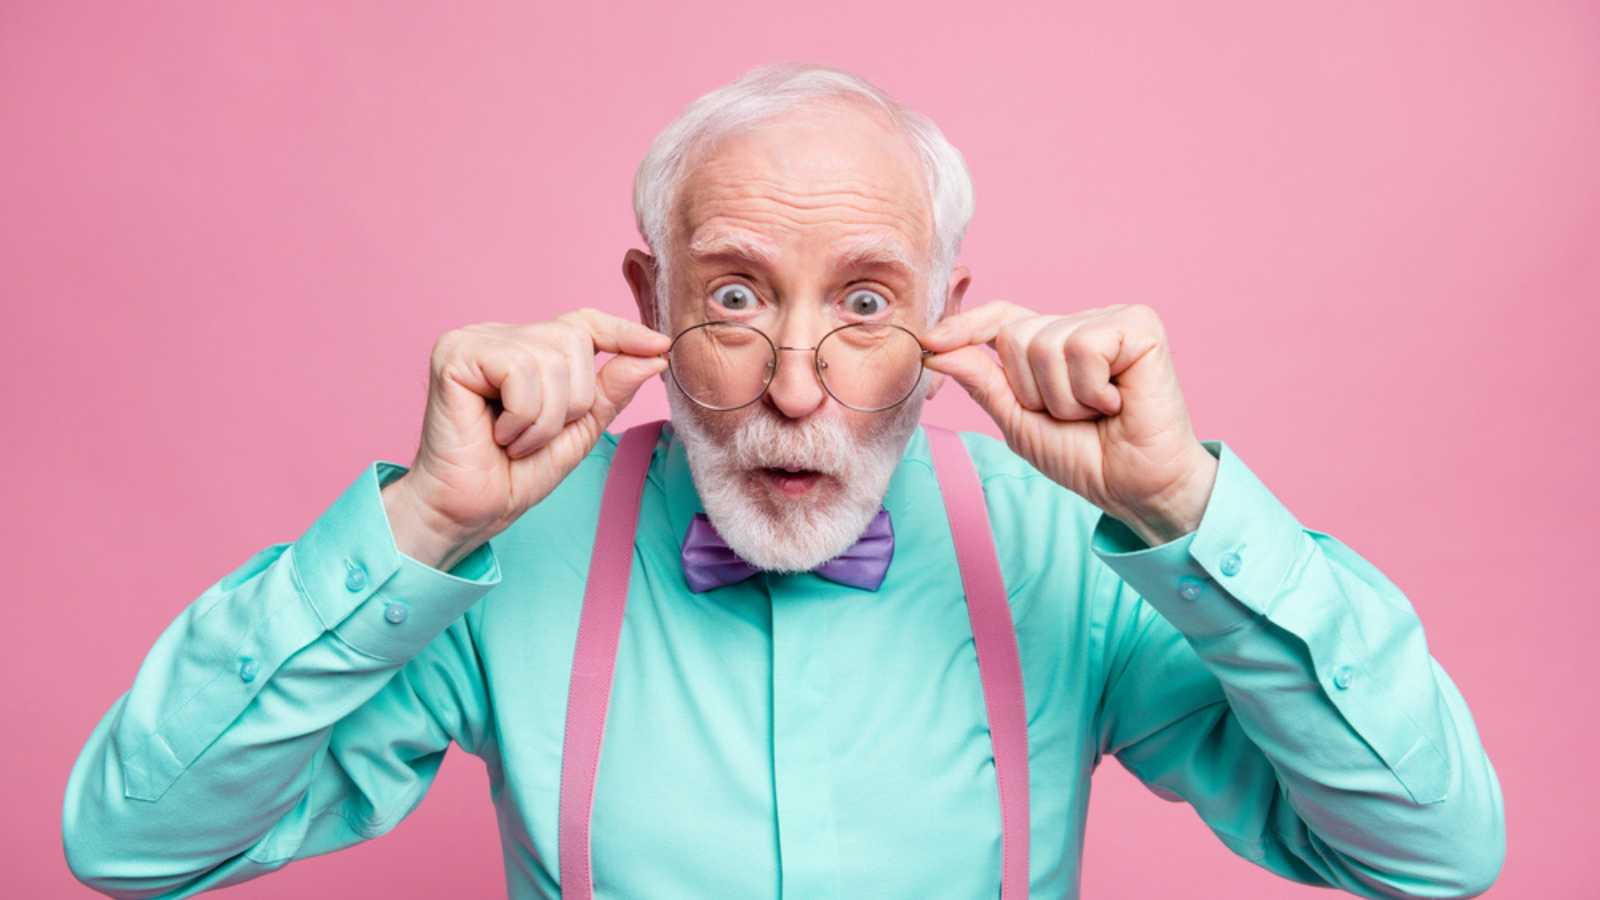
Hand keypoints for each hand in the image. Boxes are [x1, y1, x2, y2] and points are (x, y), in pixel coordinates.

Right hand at [384, 308, 668, 567]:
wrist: (468, 512)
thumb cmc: (513, 475)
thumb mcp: (579, 431)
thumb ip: (610, 391)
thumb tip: (654, 355)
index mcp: (526, 349)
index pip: (583, 323)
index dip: (623, 332)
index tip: (661, 347)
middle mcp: (499, 336)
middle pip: (574, 342)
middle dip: (573, 402)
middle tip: (536, 437)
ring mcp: (474, 340)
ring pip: (552, 359)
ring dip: (546, 418)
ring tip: (516, 441)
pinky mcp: (455, 354)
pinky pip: (521, 371)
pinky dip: (523, 417)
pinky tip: (497, 435)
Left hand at [923, 301, 1218, 545]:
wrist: (1135, 487)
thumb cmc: (1085, 457)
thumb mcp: (1018, 421)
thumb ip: (982, 382)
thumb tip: (935, 349)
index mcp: (1053, 343)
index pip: (1002, 319)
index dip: (965, 327)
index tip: (928, 344)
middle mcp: (1080, 323)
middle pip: (1016, 335)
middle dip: (1032, 391)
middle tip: (1073, 415)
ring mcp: (1110, 320)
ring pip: (1046, 344)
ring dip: (1064, 397)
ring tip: (1097, 412)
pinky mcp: (1139, 326)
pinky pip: (1083, 347)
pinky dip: (1090, 389)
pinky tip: (1116, 402)